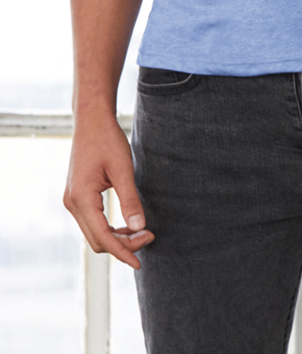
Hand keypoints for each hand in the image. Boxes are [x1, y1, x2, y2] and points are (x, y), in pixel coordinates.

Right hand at [64, 110, 154, 268]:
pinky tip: (127, 225)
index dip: (122, 252)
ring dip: (116, 237)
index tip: (140, 262)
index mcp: (81, 198)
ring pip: (94, 233)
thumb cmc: (107, 139)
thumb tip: (139, 229)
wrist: (91, 119)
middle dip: (123, 245)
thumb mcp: (123, 168)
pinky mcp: (77, 196)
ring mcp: (72, 200)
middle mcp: (72, 203)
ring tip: (142, 232)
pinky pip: (92, 222)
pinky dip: (109, 228)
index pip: (102, 237)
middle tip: (149, 235)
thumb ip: (130, 200)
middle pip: (97, 240)